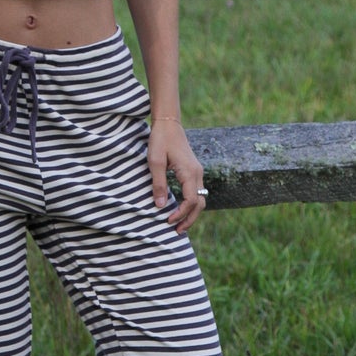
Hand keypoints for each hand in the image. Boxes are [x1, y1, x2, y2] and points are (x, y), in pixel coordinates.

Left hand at [148, 118, 205, 234]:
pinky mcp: (193, 171)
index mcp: (190, 173)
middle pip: (200, 204)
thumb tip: (160, 206)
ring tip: (179, 225)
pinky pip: (196, 192)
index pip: (191, 201)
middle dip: (190, 219)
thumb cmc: (160, 141)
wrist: (168, 124)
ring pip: (200, 199)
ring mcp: (197, 172)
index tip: (167, 221)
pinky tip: (180, 209)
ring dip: (191, 213)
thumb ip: (159, 184)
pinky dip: (190, 204)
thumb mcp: (155, 162)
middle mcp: (198, 174)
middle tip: (177, 231)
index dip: (181, 214)